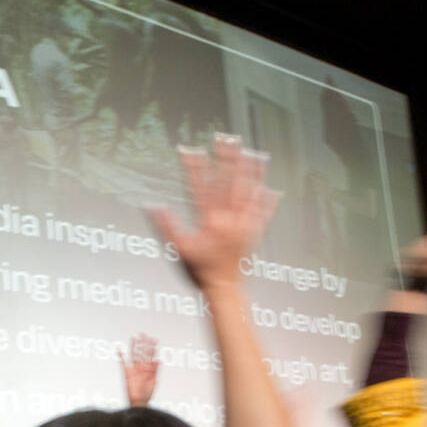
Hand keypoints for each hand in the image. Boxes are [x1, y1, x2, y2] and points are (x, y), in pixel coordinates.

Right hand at [120, 333, 159, 405]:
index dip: (152, 347)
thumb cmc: (147, 393)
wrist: (139, 401)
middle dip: (142, 343)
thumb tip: (158, 361)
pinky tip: (119, 350)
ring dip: (134, 347)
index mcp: (149, 368)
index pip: (150, 355)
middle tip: (143, 334)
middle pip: (142, 353)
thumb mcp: (154, 381)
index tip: (153, 339)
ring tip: (134, 338)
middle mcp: (141, 367)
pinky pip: (123, 364)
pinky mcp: (127, 373)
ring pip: (134, 355)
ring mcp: (134, 369)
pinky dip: (121, 357)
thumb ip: (156, 370)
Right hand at [150, 133, 280, 294]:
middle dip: (226, 158)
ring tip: (254, 153)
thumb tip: (153, 207)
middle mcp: (228, 219)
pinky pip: (262, 213)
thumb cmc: (201, 272)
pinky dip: (267, 201)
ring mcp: (243, 225)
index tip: (190, 148)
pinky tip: (272, 188)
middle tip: (227, 138)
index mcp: (209, 220)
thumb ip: (166, 226)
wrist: (224, 288)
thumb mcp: (178, 249)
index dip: (193, 166)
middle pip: (228, 182)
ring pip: (248, 192)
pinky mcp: (254, 233)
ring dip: (252, 172)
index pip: (199, 186)